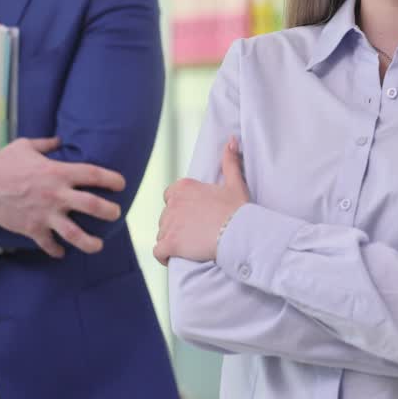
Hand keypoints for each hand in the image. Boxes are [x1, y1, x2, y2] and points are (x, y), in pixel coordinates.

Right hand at [0, 137, 126, 258]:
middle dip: (110, 212)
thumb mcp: (26, 146)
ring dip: (90, 242)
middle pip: (93, 206)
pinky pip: (49, 244)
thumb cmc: (3, 162)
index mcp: (58, 172)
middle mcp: (56, 194)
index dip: (112, 179)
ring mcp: (45, 214)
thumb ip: (47, 144)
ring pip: (75, 234)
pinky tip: (61, 252)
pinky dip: (56, 250)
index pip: (94, 175)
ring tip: (98, 245)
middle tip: (116, 214)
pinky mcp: (32, 229)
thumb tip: (59, 139)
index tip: (121, 184)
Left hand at [154, 137, 249, 265]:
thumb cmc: (238, 210)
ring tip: (187, 248)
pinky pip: (158, 251)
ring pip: (162, 234)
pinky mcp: (170, 244)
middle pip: (165, 217)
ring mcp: (170, 224)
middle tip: (193, 235)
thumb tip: (231, 139)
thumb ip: (229, 160)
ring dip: (171, 241)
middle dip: (175, 226)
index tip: (191, 217)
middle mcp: (173, 203)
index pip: (169, 197)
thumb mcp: (235, 182)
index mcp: (184, 187)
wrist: (239, 233)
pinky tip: (172, 258)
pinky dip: (163, 256)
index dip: (179, 208)